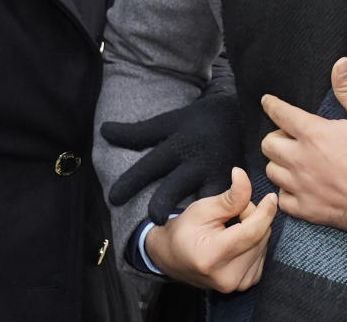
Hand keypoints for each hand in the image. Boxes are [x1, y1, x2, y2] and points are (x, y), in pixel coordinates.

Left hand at [101, 88, 242, 222]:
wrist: (242, 113)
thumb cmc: (200, 120)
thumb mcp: (169, 122)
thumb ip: (137, 132)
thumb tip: (104, 130)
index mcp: (177, 145)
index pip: (150, 165)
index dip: (132, 181)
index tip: (113, 198)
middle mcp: (196, 161)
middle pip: (176, 184)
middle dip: (164, 201)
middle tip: (152, 218)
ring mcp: (217, 174)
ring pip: (205, 199)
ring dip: (195, 216)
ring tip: (184, 233)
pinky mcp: (235, 184)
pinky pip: (230, 203)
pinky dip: (224, 216)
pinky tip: (216, 233)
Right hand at [144, 167, 277, 292]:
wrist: (172, 258)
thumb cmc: (185, 230)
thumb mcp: (203, 208)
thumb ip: (229, 197)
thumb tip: (244, 176)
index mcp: (212, 256)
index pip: (252, 232)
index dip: (265, 212)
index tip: (271, 196)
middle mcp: (227, 277)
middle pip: (259, 237)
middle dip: (253, 217)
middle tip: (233, 211)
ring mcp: (237, 284)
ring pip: (263, 245)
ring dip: (254, 230)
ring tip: (231, 226)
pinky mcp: (245, 284)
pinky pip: (262, 255)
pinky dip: (254, 243)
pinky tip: (237, 240)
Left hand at [260, 57, 346, 242]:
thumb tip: (340, 63)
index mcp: (313, 134)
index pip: (280, 113)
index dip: (271, 104)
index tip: (267, 101)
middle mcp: (301, 160)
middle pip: (268, 144)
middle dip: (275, 136)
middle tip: (290, 136)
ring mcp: (302, 187)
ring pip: (271, 171)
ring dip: (279, 163)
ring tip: (294, 161)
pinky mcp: (308, 210)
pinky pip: (282, 199)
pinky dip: (287, 192)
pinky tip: (299, 186)